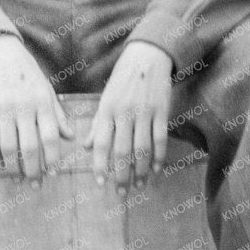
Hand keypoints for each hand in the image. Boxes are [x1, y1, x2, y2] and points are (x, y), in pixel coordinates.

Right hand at [0, 34, 71, 179]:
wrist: (0, 53)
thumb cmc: (28, 74)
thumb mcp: (47, 91)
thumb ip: (58, 115)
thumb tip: (70, 138)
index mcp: (43, 103)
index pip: (50, 137)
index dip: (51, 158)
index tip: (52, 174)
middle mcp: (24, 107)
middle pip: (29, 147)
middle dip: (33, 170)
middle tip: (36, 185)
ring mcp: (4, 109)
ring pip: (8, 147)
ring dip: (13, 167)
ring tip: (18, 178)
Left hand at [87, 41, 174, 185]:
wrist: (147, 56)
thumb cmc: (123, 79)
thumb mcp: (105, 98)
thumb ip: (97, 123)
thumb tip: (87, 147)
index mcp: (107, 109)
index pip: (102, 143)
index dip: (101, 166)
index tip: (100, 184)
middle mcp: (124, 112)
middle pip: (122, 151)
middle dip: (121, 175)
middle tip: (121, 194)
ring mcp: (144, 112)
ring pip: (142, 148)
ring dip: (140, 170)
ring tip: (139, 186)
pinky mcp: (161, 111)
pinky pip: (160, 138)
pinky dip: (159, 156)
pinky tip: (156, 170)